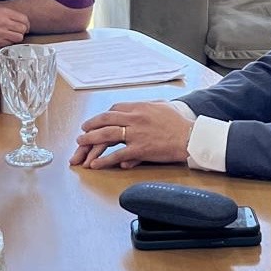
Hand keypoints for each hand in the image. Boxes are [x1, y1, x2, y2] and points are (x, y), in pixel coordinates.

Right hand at [0, 6, 29, 46]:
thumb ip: (8, 14)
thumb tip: (18, 19)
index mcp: (5, 13)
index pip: (24, 19)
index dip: (26, 23)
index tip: (25, 25)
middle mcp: (6, 22)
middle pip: (23, 28)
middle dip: (23, 31)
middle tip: (20, 31)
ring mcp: (3, 33)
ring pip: (19, 37)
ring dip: (17, 37)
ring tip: (13, 36)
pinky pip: (10, 43)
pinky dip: (10, 42)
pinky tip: (5, 39)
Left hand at [69, 101, 192, 169]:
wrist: (190, 137)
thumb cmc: (179, 123)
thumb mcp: (162, 106)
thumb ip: (147, 107)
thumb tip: (138, 110)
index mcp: (139, 107)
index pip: (114, 109)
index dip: (102, 116)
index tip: (96, 122)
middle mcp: (135, 118)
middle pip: (105, 120)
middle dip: (90, 126)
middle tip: (82, 133)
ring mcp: (136, 134)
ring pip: (106, 135)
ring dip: (91, 140)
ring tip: (80, 145)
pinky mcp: (140, 149)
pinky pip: (117, 155)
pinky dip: (104, 160)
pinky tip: (95, 164)